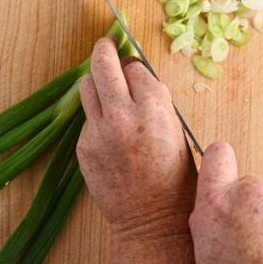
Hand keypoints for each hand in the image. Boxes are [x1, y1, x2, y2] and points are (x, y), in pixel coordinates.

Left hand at [76, 37, 196, 263]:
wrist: (152, 219)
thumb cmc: (174, 180)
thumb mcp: (177, 132)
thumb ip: (157, 103)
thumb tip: (139, 79)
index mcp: (154, 109)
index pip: (136, 68)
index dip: (136, 68)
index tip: (134, 68)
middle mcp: (123, 114)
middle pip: (104, 64)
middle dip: (104, 49)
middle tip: (105, 44)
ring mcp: (99, 130)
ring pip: (87, 86)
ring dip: (96, 81)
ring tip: (104, 85)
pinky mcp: (84, 146)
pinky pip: (86, 118)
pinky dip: (96, 117)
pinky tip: (109, 131)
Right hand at [190, 142, 262, 263]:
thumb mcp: (206, 251)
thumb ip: (208, 222)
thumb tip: (209, 215)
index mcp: (214, 205)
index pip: (218, 155)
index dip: (222, 163)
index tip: (224, 169)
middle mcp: (247, 195)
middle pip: (249, 186)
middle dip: (251, 207)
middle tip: (251, 236)